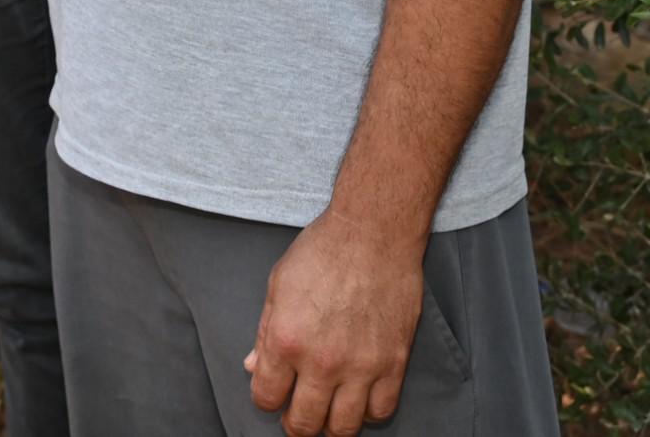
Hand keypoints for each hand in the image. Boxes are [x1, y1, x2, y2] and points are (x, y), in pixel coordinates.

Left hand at [246, 210, 425, 436]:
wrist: (374, 231)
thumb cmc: (323, 250)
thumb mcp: (278, 285)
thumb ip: (265, 332)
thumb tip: (255, 367)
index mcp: (286, 339)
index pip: (267, 397)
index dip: (267, 398)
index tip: (274, 392)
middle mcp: (322, 361)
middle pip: (304, 424)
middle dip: (296, 424)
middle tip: (299, 413)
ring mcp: (361, 366)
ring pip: (343, 428)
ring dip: (331, 425)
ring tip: (328, 410)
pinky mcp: (393, 363)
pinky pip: (381, 410)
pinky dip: (368, 412)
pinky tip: (359, 398)